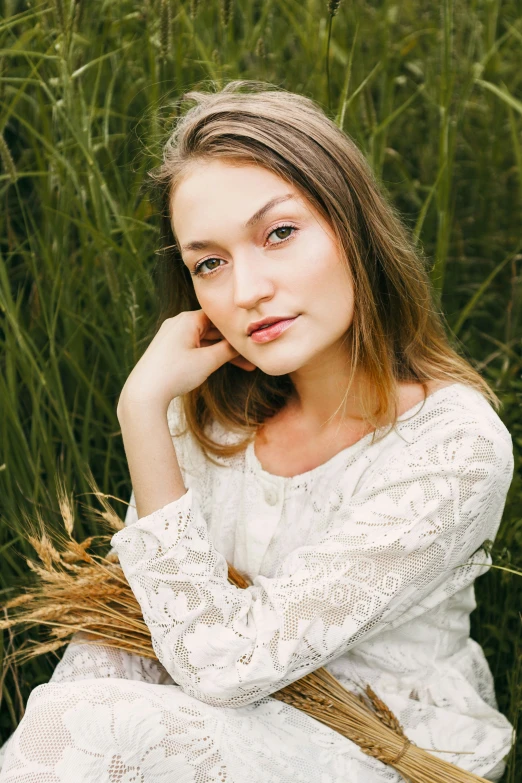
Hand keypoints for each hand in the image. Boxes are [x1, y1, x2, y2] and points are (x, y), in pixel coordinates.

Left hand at [118, 310, 255, 410]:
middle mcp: (178, 322)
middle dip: (233, 343)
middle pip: (213, 329)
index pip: (219, 316)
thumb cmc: (175, 373)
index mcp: (187, 319)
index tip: (254, 337)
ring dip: (223, 352)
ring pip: (205, 340)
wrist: (144, 392)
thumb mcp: (207, 361)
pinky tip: (224, 364)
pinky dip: (209, 355)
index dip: (238, 327)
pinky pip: (195, 346)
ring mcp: (172, 335)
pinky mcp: (169, 348)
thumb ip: (228, 349)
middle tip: (254, 357)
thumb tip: (245, 343)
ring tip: (245, 366)